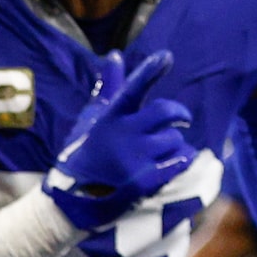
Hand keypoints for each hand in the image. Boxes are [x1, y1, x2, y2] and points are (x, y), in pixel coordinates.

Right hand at [43, 51, 194, 232]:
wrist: (72, 202)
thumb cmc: (86, 152)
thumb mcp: (93, 119)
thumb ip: (108, 87)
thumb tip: (115, 55)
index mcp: (110, 117)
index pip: (132, 89)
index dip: (150, 72)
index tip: (166, 56)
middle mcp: (122, 135)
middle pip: (166, 111)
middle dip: (179, 112)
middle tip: (182, 117)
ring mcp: (134, 159)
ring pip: (174, 138)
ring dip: (173, 143)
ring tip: (158, 152)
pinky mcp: (146, 182)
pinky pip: (180, 160)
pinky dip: (183, 158)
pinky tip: (175, 160)